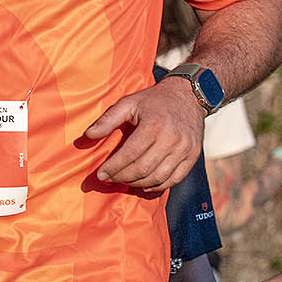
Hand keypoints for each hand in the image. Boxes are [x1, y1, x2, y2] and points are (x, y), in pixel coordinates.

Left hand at [84, 75, 205, 191]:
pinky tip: (144, 185)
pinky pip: (174, 179)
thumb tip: (88, 135)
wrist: (189, 96)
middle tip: (109, 179)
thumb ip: (108, 120)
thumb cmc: (154, 100)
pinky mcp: (193, 156)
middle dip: (122, 177)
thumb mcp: (129, 103)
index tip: (100, 174)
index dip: (113, 167)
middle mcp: (171, 139)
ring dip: (138, 183)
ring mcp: (184, 149)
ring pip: (158, 177)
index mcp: (154, 125)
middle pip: (143, 168)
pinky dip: (158, 186)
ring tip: (124, 180)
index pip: (130, 154)